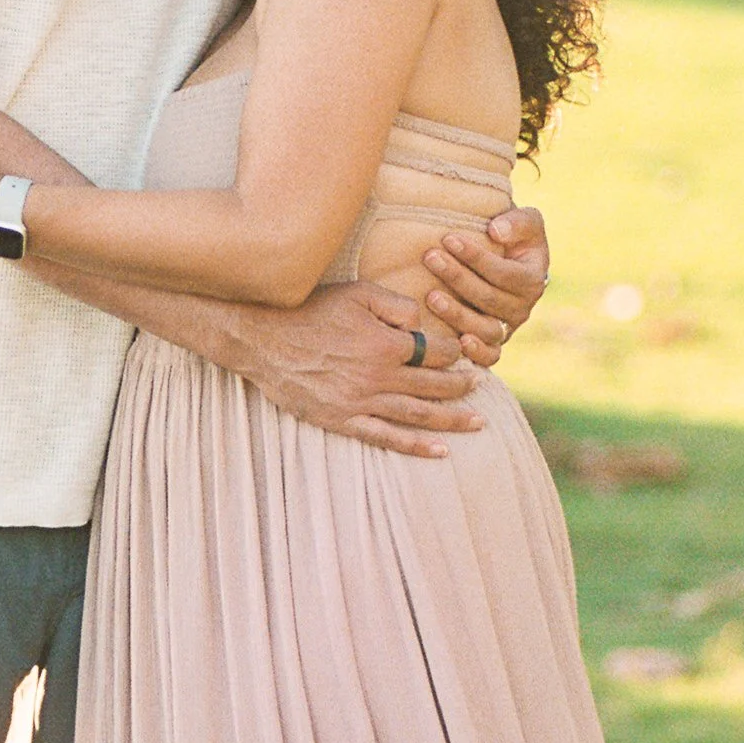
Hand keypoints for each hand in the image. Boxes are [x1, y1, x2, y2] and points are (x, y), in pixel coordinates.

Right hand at [234, 283, 483, 457]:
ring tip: (477, 422)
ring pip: (417, 415)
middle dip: (462, 386)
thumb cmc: (310, 309)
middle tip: (481, 386)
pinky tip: (440, 451)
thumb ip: (396, 305)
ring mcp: (360, 402)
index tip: (465, 353)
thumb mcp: (357, 291)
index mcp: (386, 344)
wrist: (262, 338)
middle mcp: (378, 377)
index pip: (437, 353)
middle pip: (434, 386)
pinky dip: (416, 446)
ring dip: (451, 420)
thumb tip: (423, 323)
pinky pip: (386, 438)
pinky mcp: (342, 420)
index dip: (455, 352)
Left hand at [422, 202, 548, 366]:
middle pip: (489, 298)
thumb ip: (519, 222)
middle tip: (430, 257)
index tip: (448, 238)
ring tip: (431, 296)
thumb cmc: (513, 237)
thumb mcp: (527, 221)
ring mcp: (507, 328)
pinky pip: (489, 356)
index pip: (503, 272)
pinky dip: (476, 353)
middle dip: (457, 277)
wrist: (507, 261)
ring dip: (457, 314)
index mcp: (533, 279)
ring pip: (485, 329)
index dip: (476, 257)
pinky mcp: (493, 344)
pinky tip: (458, 342)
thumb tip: (496, 231)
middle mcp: (522, 308)